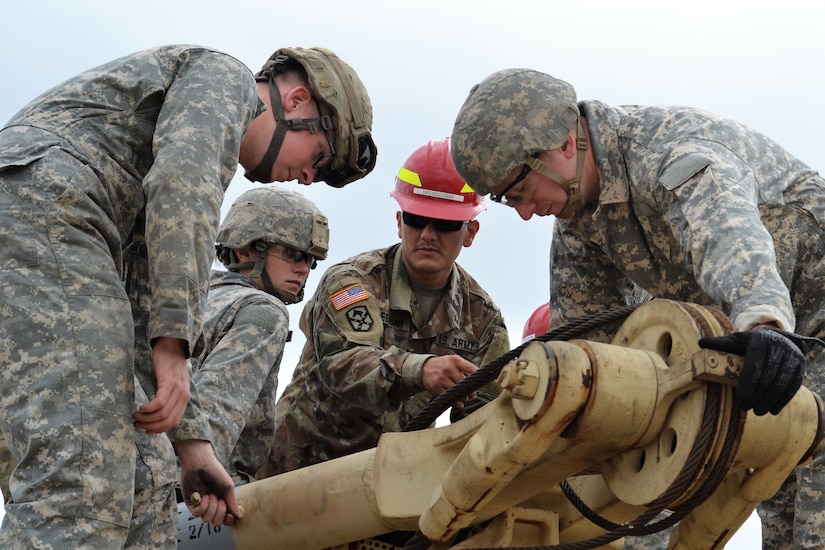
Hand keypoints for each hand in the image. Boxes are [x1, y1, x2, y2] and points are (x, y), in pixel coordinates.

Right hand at [134, 337, 189, 433]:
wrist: (173, 345)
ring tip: (136, 416)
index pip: (174, 423)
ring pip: (163, 414)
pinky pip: (159, 402)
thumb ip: (168, 399)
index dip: (159, 430)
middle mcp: (183, 396)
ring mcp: (177, 389)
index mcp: (184, 399)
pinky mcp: (168, 382)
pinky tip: (141, 408)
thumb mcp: (172, 386)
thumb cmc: (168, 366)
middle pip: (168, 421)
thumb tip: (154, 415)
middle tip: (137, 424)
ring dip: (147, 419)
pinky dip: (149, 409)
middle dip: (150, 426)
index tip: (146, 430)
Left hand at [174, 439, 242, 526]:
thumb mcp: (227, 487)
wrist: (199, 463)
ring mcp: (201, 505)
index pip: (226, 518)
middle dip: (219, 512)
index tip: (230, 516)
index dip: (228, 520)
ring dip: (210, 508)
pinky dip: (202, 506)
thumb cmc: (215, 472)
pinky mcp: (191, 503)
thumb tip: (240, 517)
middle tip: (219, 499)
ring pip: (206, 519)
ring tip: (210, 495)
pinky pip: (197, 514)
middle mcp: (212, 505)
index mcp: (222, 501)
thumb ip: (232, 503)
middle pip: (216, 522)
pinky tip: (203, 496)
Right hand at [421, 355, 477, 407]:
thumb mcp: (454, 361)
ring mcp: (442, 378)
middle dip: (471, 391)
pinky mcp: (436, 387)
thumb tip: (478, 378)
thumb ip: (465, 367)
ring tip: (465, 397)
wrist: (425, 367)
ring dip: (464, 397)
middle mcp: (448, 368)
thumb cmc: (443, 365)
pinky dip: (456, 402)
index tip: (481, 382)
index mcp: (455, 360)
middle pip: (465, 383)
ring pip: (458, 391)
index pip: (471, 369)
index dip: (478, 377)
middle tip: (473, 395)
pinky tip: (459, 403)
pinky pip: (449, 397)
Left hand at [698, 328, 821, 415]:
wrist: (777, 338)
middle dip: (758, 394)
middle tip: (747, 408)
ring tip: (759, 412)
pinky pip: (794, 385)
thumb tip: (701, 343)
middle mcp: (780, 346)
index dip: (749, 383)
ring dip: (771, 400)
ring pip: (783, 381)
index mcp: (761, 340)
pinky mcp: (801, 366)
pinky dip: (783, 399)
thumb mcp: (736, 341)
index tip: (741, 399)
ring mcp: (793, 356)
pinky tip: (773, 410)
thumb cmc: (750, 343)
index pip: (756, 363)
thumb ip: (721, 344)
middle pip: (769, 374)